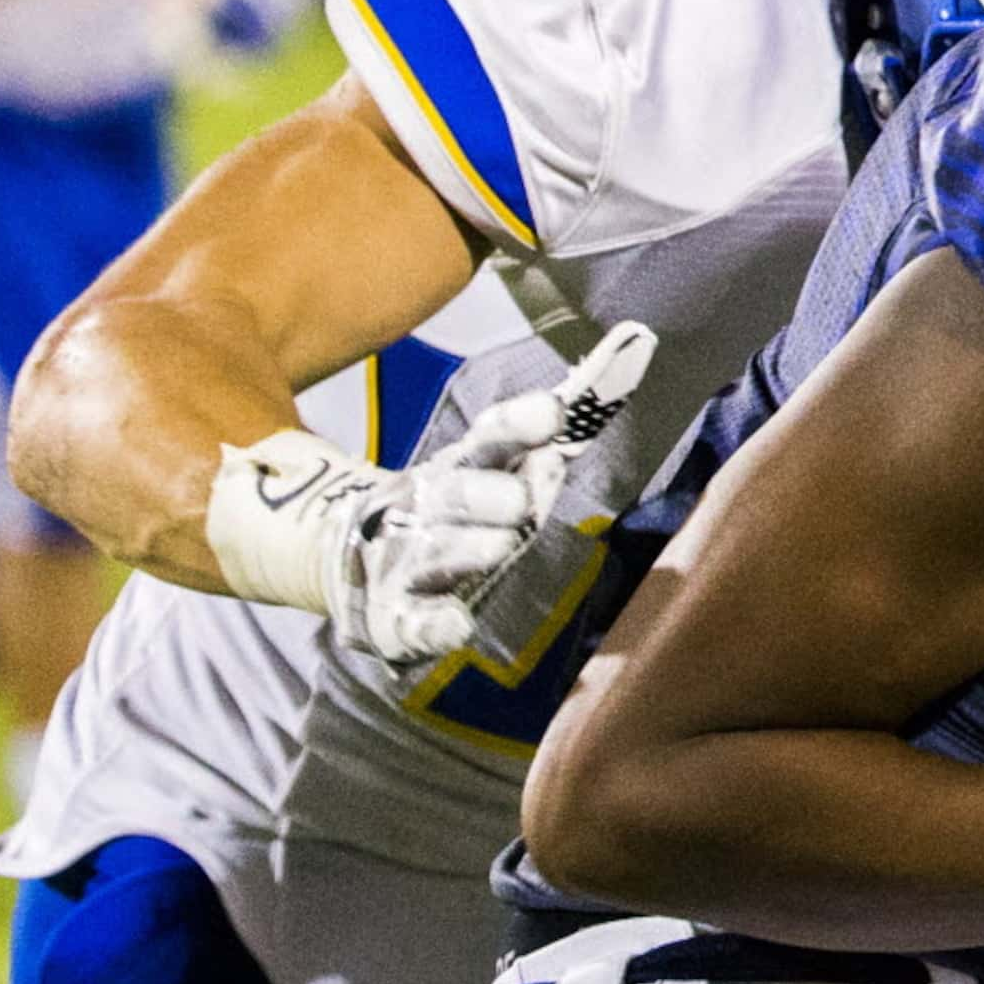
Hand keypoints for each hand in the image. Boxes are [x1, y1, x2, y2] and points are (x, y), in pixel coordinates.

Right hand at [335, 321, 656, 661]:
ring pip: (440, 551)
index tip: (555, 412)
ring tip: (501, 545)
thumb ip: (550, 431)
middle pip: (460, 491)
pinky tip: (458, 626)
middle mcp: (429, 506)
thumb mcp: (492, 465)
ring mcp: (408, 560)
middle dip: (492, 492)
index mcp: (459, 466)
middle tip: (526, 497)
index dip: (521, 425)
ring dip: (470, 547)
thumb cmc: (450, 509)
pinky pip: (415, 621)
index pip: (492, 437)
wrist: (353, 559)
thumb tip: (630, 357)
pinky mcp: (394, 617)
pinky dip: (434, 624)